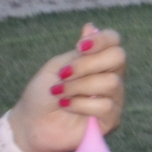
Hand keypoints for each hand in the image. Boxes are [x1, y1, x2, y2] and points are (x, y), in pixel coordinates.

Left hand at [15, 23, 126, 151]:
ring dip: (78, 86)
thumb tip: (91, 26)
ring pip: (111, 83)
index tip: (79, 47)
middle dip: (88, 64)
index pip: (114, 41)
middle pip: (118, 57)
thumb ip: (78, 52)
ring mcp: (113, 99)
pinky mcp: (111, 120)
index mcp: (98, 61)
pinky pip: (106, 106)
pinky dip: (81, 104)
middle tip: (63, 74)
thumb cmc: (43, 94)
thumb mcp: (57, 67)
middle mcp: (110, 77)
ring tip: (59, 94)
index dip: (101, 40)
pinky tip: (67, 106)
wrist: (32, 124)